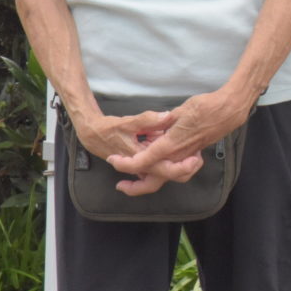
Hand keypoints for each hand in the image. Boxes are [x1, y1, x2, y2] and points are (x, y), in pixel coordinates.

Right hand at [72, 106, 200, 195]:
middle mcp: (143, 166)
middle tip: (198, 156)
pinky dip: (169, 159)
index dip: (183, 166)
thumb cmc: (109, 129)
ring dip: (178, 163)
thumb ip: (149, 119)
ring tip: (192, 151)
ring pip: (164, 171)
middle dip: (185, 168)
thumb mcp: (128, 122)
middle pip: (169, 175)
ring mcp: (143, 166)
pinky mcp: (143, 162)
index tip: (196, 158)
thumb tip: (168, 115)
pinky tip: (176, 146)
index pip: (166, 169)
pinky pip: (158, 165)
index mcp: (142, 159)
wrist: (92, 135)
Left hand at [103, 92, 243, 194]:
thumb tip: (154, 123)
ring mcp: (187, 157)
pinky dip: (163, 173)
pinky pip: (176, 171)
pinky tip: (156, 165)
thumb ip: (164, 120)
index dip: (126, 164)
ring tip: (136, 178)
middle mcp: (179, 156)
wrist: (230, 110)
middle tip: (121, 186)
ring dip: (149, 181)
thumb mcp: (182, 110)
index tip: (113, 160)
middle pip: (155, 181)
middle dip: (136, 187)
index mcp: (172, 145)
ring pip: (166, 179)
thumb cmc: (207, 107)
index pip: (144, 161)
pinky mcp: (193, 154)